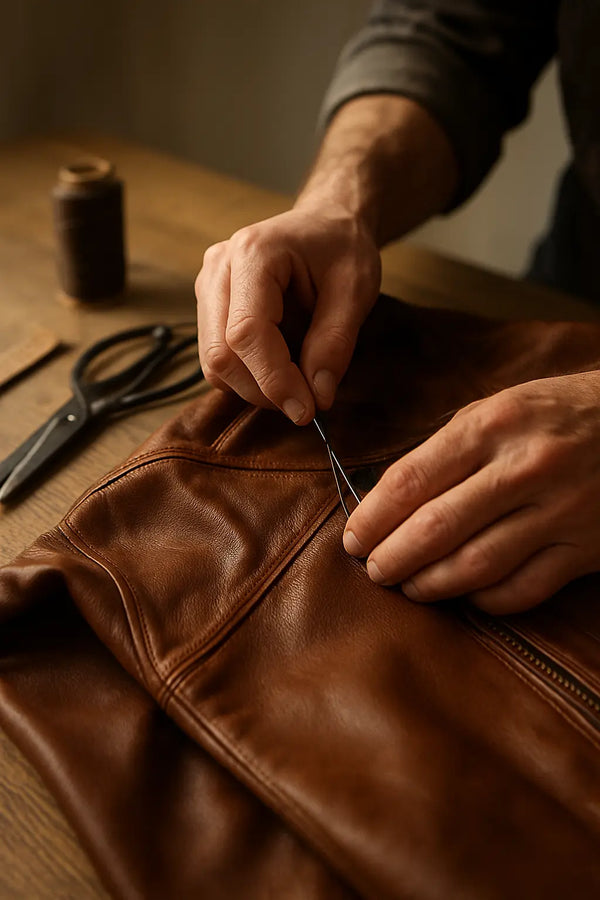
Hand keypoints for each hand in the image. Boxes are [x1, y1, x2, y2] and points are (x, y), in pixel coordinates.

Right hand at [195, 205, 380, 423]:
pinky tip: (280, 367)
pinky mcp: (209, 306)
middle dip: (263, 390)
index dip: (274, 380)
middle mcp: (218, 267)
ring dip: (255, 388)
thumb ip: (336, 342)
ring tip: (297, 381)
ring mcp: (208, 286)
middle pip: (221, 354)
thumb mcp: (356, 289)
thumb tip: (317, 396)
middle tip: (306, 403)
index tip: (306, 410)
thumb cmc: (342, 248)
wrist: (326, 223)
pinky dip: (248, 377)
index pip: (247, 333)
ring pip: (214, 363)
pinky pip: (218, 358)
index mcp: (254, 253)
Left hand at [344, 372, 599, 613]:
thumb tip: (388, 501)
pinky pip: (523, 589)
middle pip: (436, 529)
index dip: (372, 517)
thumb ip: (447, 451)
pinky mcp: (586, 549)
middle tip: (373, 570)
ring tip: (409, 586)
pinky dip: (485, 599)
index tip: (354, 538)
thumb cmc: (554, 413)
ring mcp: (559, 512)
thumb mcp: (498, 409)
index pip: (411, 480)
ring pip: (476, 566)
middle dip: (392, 558)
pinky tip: (465, 595)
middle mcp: (524, 469)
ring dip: (431, 584)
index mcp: (491, 426)